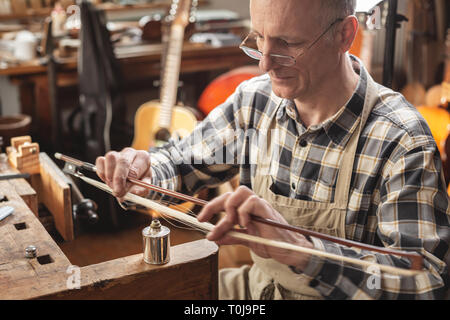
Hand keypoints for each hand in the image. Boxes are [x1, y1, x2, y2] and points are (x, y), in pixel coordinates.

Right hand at [95, 147, 151, 198]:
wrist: (135, 177)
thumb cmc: (140, 180)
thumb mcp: (146, 186)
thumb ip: (143, 189)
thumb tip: (136, 192)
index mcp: (143, 158)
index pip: (135, 168)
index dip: (128, 180)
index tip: (124, 190)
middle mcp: (130, 153)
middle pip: (123, 161)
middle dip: (118, 178)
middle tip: (117, 191)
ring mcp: (118, 154)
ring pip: (110, 158)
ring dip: (109, 175)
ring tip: (112, 186)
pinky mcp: (106, 157)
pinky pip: (101, 161)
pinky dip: (101, 172)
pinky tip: (106, 180)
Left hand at [197, 186, 313, 270]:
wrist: (287, 251)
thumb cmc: (270, 243)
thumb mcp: (246, 240)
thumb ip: (231, 237)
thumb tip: (214, 238)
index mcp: (245, 210)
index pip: (224, 201)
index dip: (210, 208)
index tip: (200, 219)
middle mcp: (252, 204)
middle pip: (229, 194)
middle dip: (213, 206)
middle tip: (204, 220)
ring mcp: (260, 206)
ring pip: (240, 192)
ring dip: (230, 209)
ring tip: (229, 225)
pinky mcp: (267, 210)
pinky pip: (252, 202)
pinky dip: (244, 213)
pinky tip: (244, 225)